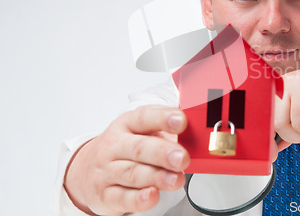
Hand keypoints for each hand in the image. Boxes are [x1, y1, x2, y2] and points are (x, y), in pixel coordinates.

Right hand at [64, 105, 189, 215]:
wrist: (86, 169)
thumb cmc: (124, 146)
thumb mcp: (141, 130)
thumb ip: (165, 129)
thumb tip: (196, 131)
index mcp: (127, 124)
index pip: (144, 117)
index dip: (163, 118)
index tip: (182, 121)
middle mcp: (115, 146)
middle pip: (139, 148)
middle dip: (163, 153)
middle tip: (182, 158)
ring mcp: (108, 171)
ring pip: (133, 174)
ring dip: (157, 177)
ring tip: (176, 179)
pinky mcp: (105, 195)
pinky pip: (122, 198)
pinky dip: (138, 199)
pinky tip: (152, 195)